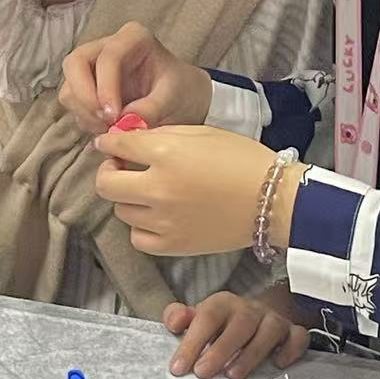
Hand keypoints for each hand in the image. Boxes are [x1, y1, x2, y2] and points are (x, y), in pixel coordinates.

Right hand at [59, 21, 212, 133]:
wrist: (181, 98)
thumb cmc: (180, 90)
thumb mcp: (174, 98)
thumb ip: (152, 108)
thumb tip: (125, 122)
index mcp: (133, 37)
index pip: (108, 57)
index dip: (106, 88)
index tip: (114, 117)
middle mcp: (107, 46)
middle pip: (75, 63)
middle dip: (84, 96)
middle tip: (104, 121)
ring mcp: (93, 66)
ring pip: (69, 86)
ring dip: (84, 111)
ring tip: (110, 128)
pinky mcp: (87, 86)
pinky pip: (73, 103)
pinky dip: (85, 119)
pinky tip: (107, 128)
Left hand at [96, 125, 300, 255]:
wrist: (273, 199)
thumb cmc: (242, 160)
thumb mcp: (201, 133)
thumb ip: (160, 135)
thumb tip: (127, 140)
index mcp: (165, 153)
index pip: (116, 146)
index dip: (108, 143)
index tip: (109, 145)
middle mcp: (158, 188)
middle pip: (106, 184)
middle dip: (109, 172)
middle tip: (122, 168)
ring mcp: (164, 221)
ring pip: (121, 211)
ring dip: (129, 199)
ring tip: (149, 192)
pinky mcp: (173, 245)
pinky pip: (138, 238)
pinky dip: (142, 227)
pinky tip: (157, 217)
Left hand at [165, 292, 307, 378]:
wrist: (256, 318)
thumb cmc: (221, 325)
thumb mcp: (196, 319)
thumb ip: (178, 317)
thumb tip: (174, 322)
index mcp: (222, 304)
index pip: (207, 317)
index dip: (192, 342)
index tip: (179, 368)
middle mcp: (249, 309)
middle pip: (239, 324)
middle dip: (220, 349)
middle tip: (203, 373)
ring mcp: (272, 320)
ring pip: (269, 329)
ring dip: (252, 352)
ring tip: (234, 375)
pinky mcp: (292, 332)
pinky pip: (298, 336)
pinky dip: (291, 349)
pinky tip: (278, 364)